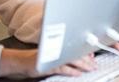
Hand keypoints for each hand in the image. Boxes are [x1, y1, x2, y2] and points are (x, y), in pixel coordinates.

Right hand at [0, 42, 118, 78]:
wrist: (22, 62)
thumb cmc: (39, 58)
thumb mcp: (55, 55)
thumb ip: (68, 55)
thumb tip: (85, 57)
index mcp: (59, 44)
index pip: (75, 46)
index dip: (86, 51)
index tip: (94, 55)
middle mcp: (56, 48)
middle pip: (75, 52)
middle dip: (87, 58)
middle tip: (96, 63)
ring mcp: (52, 56)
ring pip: (71, 59)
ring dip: (83, 64)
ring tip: (91, 67)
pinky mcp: (48, 65)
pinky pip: (62, 67)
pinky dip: (72, 70)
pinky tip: (78, 73)